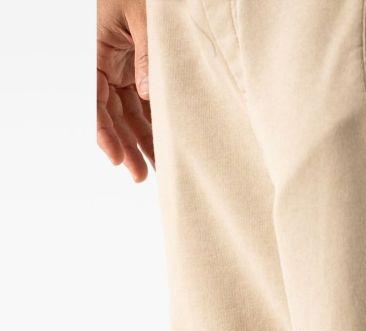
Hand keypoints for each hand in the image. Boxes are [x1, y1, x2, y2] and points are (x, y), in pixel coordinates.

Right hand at [97, 0, 153, 181]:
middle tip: (140, 175)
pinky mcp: (143, 72)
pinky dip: (156, 124)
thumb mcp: (142, 15)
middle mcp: (109, 65)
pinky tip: (165, 146)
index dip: (104, 131)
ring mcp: (126, 70)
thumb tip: (149, 93)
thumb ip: (145, 52)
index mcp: (97, 52)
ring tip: (156, 170)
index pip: (95, 100)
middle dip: (126, 146)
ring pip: (131, 114)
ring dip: (142, 142)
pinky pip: (148, 103)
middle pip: (114, 114)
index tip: (116, 157)